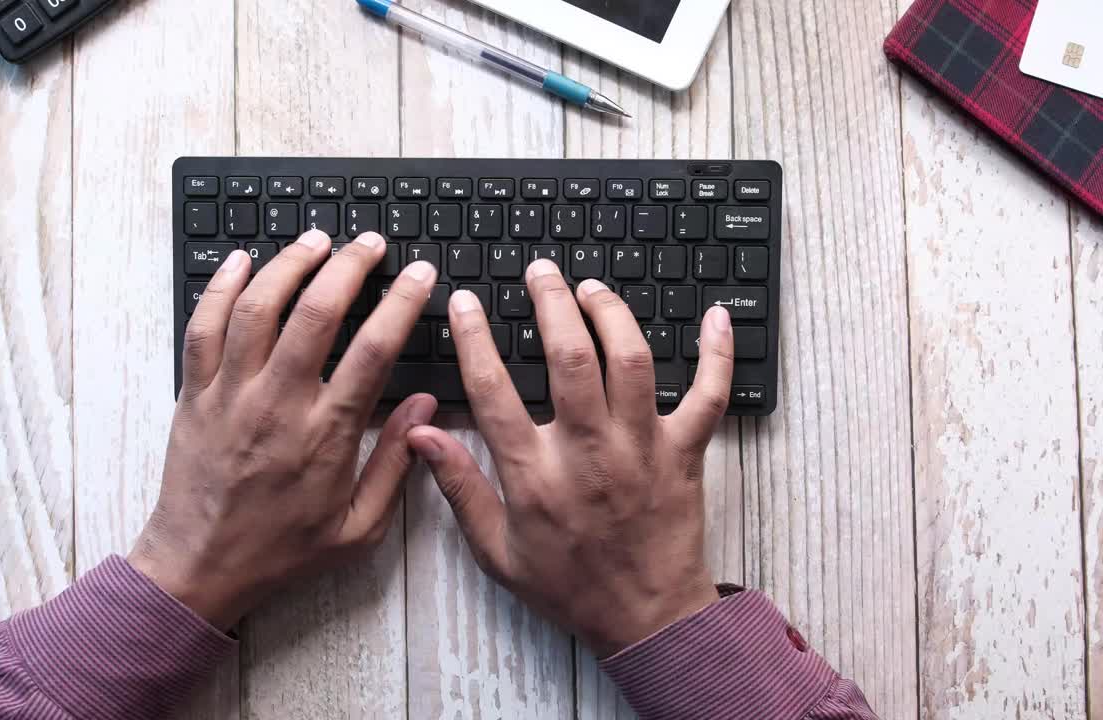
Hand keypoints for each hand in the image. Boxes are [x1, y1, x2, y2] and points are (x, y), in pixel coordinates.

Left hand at [129, 230, 438, 629]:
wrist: (200, 567)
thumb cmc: (282, 550)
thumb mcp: (358, 527)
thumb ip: (396, 465)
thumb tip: (425, 409)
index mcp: (325, 435)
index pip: (373, 351)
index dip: (401, 304)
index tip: (419, 275)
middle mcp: (278, 405)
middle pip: (316, 313)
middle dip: (348, 266)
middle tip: (370, 244)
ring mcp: (231, 395)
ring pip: (259, 308)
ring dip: (290, 264)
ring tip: (317, 240)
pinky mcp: (195, 395)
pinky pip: (204, 327)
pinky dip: (222, 288)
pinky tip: (242, 261)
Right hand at [407, 259, 733, 656]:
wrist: (646, 621)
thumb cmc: (569, 587)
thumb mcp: (496, 551)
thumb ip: (459, 487)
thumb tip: (421, 435)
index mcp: (536, 476)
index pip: (493, 391)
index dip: (474, 338)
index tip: (464, 303)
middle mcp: (590, 452)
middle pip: (570, 357)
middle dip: (551, 303)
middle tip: (539, 272)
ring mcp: (642, 448)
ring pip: (632, 360)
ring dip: (611, 313)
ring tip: (591, 288)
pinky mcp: (685, 452)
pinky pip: (709, 395)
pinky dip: (717, 353)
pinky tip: (714, 317)